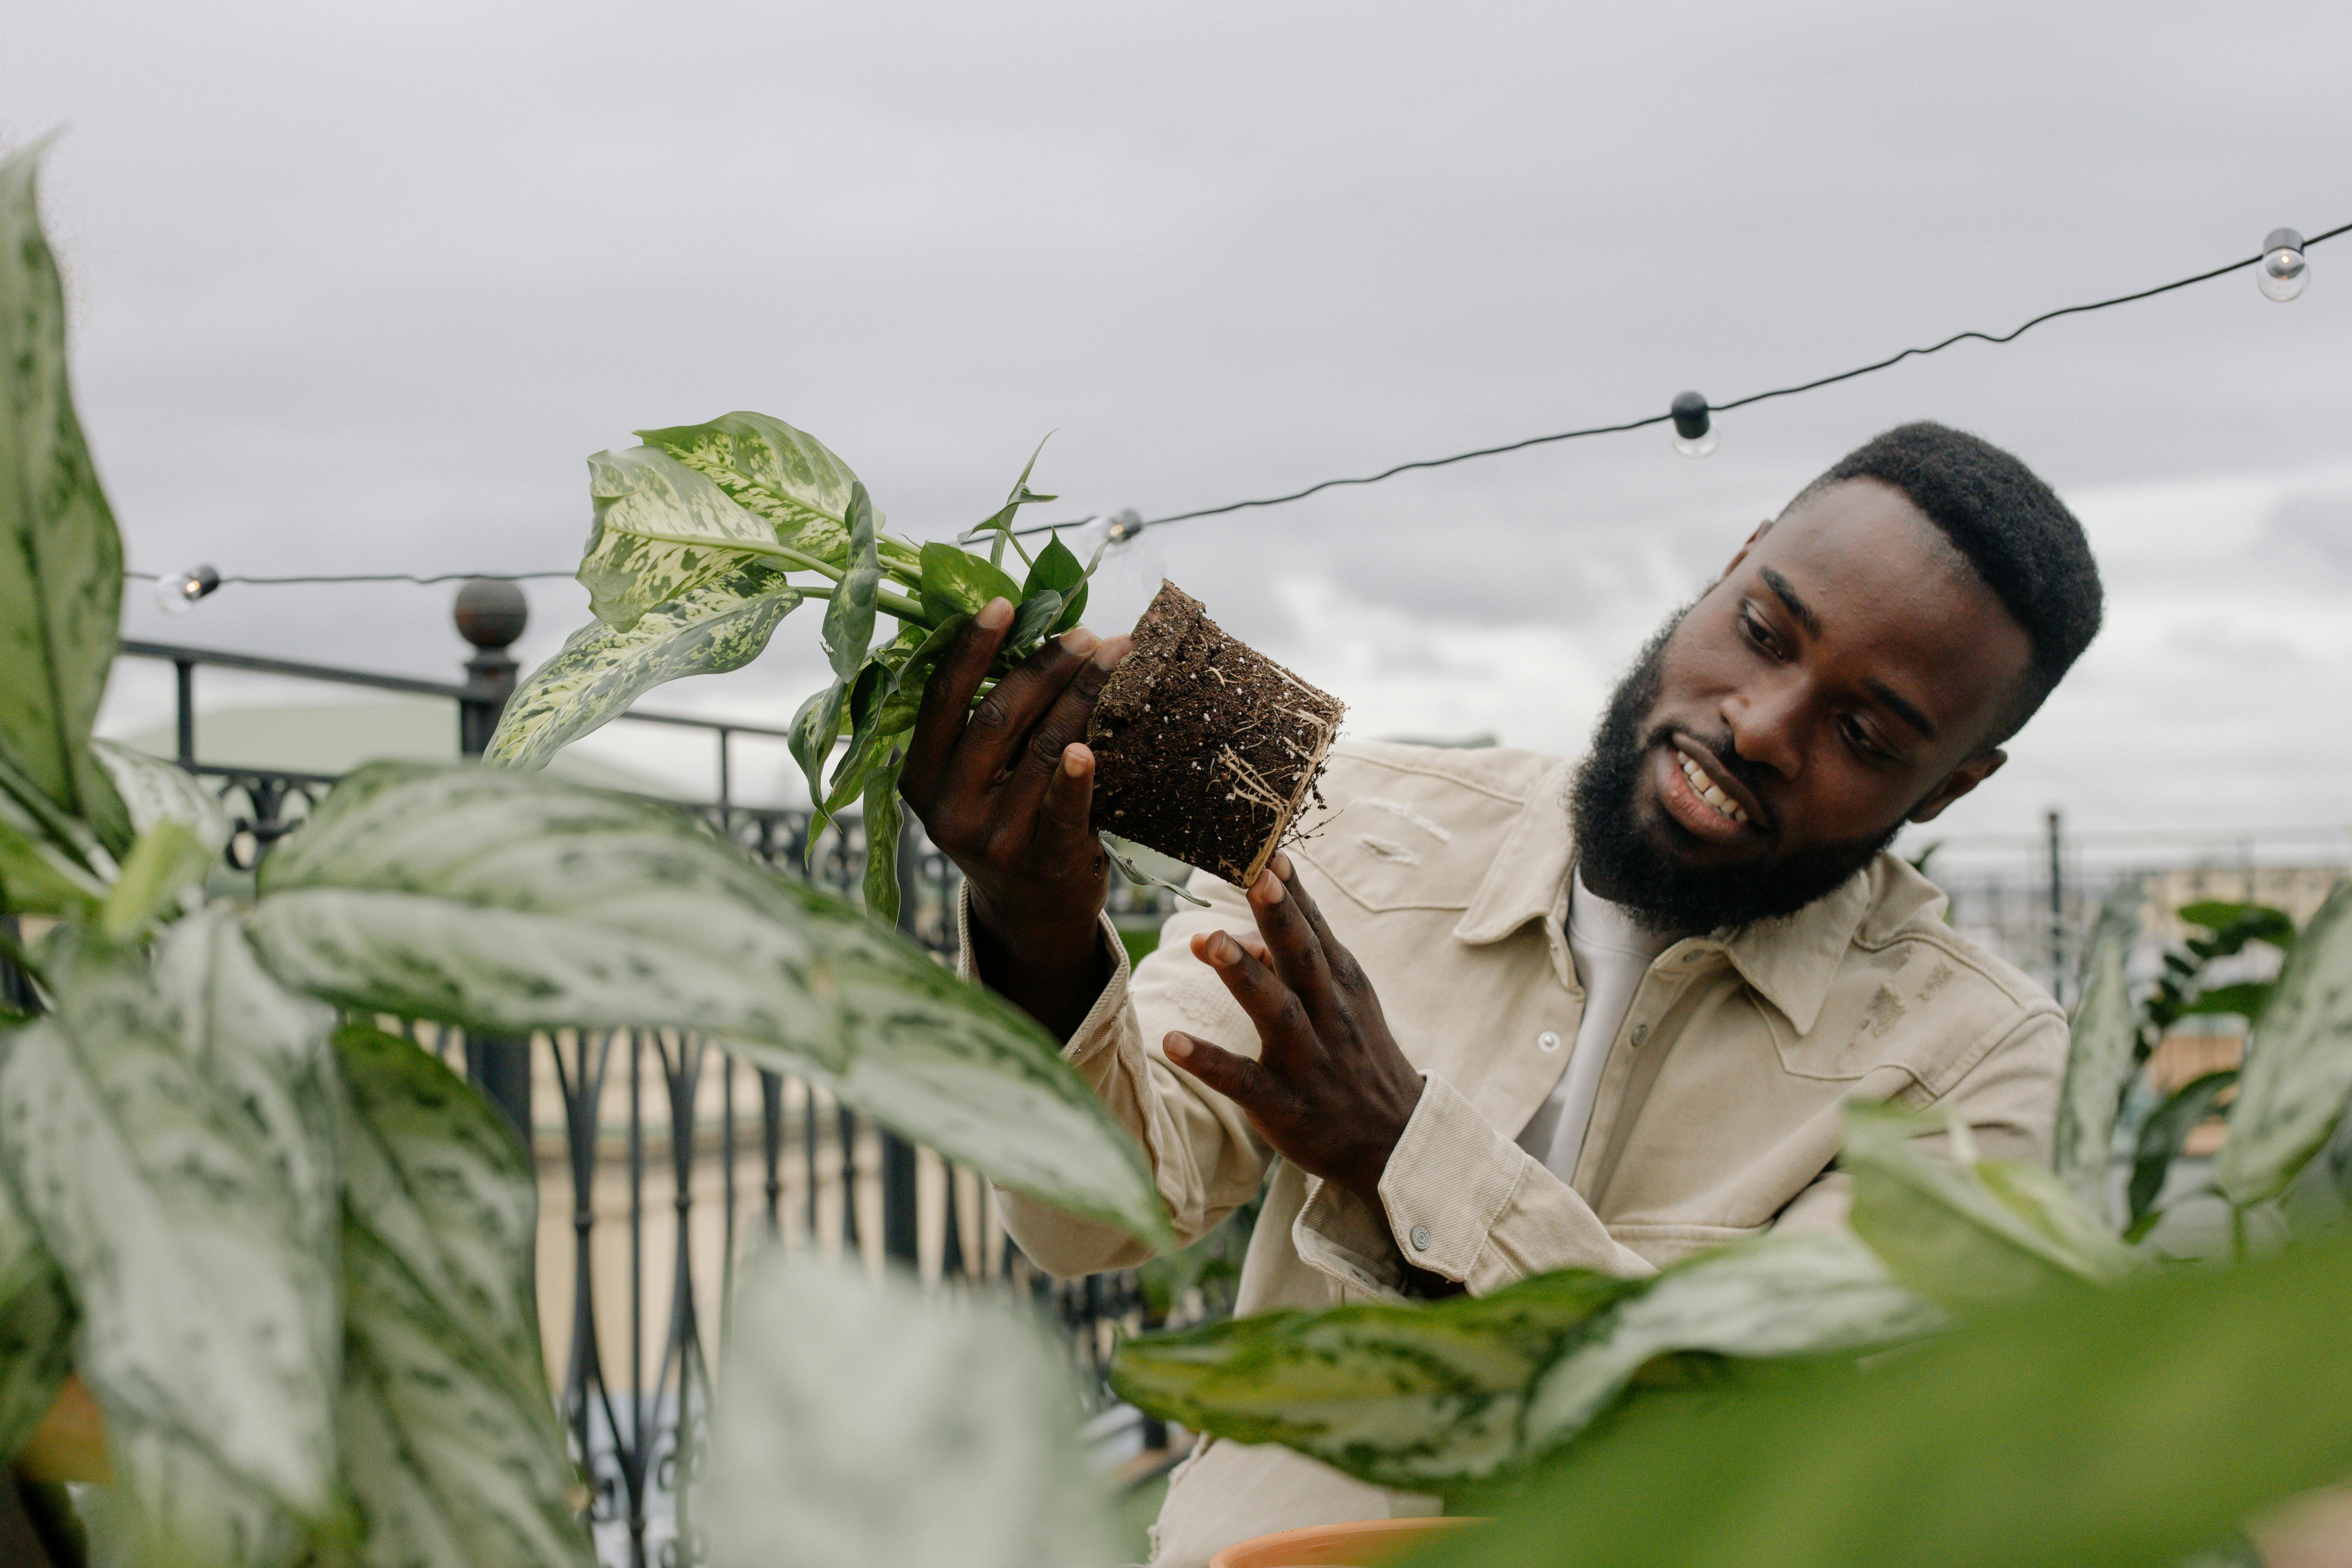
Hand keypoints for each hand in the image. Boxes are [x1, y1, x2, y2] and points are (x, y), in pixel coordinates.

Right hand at [899, 596, 1131, 1038]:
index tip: (1004, 603)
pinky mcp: (1039, 863)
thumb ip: (983, 723)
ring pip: (1042, 750)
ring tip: (1116, 655)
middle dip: (1046, 666)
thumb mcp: (973, 778)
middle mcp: (947, 809)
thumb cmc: (1005, 819)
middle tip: (1086, 633)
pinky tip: (1090, 747)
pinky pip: (1064, 811)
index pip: (942, 700)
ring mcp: (992, 840)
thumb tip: (1024, 628)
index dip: (972, 648)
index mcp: (919, 778)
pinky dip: (1078, 778)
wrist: (1032, 911)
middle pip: (999, 717)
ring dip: (1082, 695)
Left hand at [1161, 853, 1425, 1214]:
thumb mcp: (1342, 1003)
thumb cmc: (1358, 1057)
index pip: (1315, 931)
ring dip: (1244, 975)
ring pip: (1277, 1012)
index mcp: (1341, 986)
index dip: (1294, 892)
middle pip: (1303, 961)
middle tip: (1255, 878)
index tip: (1271, 851)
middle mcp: (1328, 1016)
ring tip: (1208, 939)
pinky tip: (1173, 1042)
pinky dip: (1210, 1060)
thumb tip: (1244, 933)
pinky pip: (1244, 1081)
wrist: (1396, 1141)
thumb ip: (1296, 963)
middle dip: (1280, 919)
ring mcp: (1309, 1061)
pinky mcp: (1286, 1105)